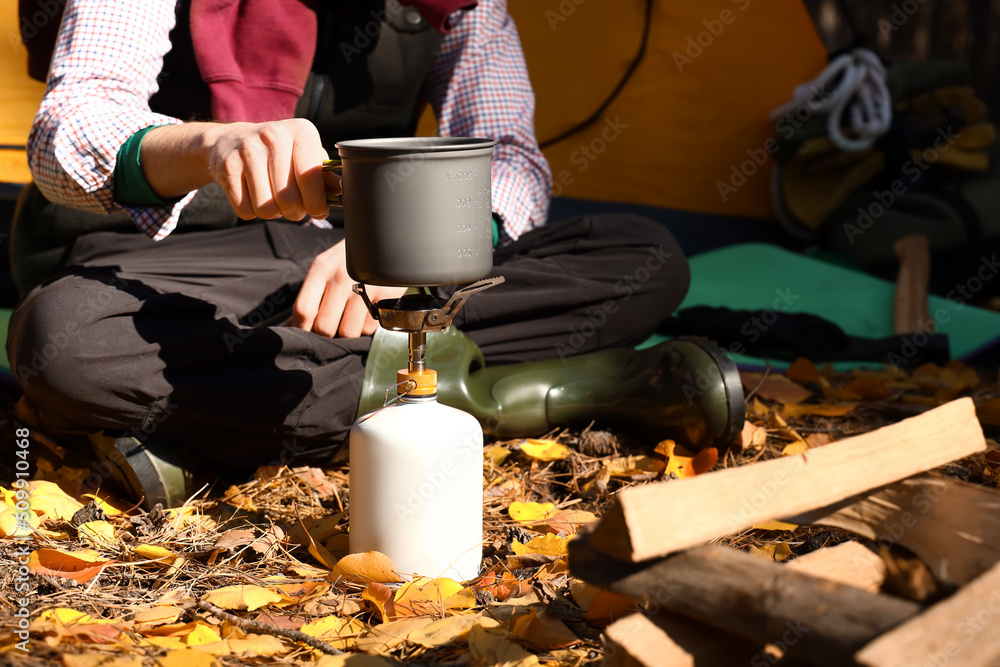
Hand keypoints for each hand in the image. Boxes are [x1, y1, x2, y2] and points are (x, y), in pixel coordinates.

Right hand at [141, 119, 339, 219]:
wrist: (230, 139)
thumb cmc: (279, 152)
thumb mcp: (305, 154)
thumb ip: (324, 174)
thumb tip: (340, 192)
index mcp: (301, 131)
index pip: (310, 178)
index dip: (317, 203)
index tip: (318, 210)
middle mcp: (274, 135)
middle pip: (288, 199)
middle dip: (294, 212)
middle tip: (293, 208)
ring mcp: (247, 149)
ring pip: (266, 208)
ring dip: (272, 213)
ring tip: (273, 199)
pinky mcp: (226, 166)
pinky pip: (244, 209)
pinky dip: (250, 211)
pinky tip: (253, 195)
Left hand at [288, 240, 407, 337]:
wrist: (383, 240)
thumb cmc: (346, 260)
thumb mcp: (324, 269)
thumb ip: (307, 297)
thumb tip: (291, 325)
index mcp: (321, 269)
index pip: (304, 309)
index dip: (301, 328)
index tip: (305, 333)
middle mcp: (342, 277)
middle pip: (325, 327)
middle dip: (325, 335)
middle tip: (330, 328)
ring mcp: (366, 286)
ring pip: (348, 332)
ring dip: (347, 333)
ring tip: (349, 321)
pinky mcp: (386, 294)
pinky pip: (370, 328)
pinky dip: (365, 328)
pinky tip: (365, 315)